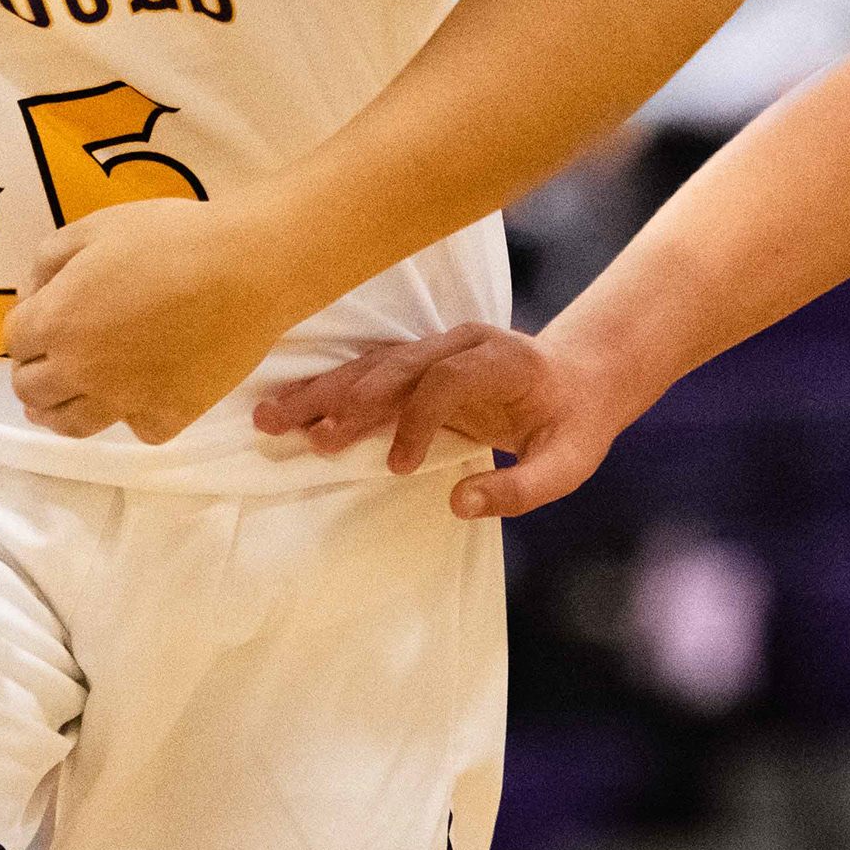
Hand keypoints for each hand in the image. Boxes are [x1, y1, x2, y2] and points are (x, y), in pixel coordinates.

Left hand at [1, 197, 309, 445]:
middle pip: (31, 391)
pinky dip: (132, 414)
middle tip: (51, 359)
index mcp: (57, 322)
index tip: (42, 318)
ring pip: (72, 424)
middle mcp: (80, 371)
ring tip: (69, 398)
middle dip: (34, 372)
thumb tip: (32, 295)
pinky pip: (134, 428)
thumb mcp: (96, 226)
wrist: (249, 269)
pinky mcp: (167, 419)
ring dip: (60, 409)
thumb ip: (47, 260)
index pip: (14, 341)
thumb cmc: (172, 236)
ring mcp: (123, 402)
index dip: (25, 326)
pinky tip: (141, 394)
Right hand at [251, 322, 643, 518]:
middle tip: (299, 433)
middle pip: (395, 366)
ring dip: (321, 392)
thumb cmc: (574, 426)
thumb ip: (520, 489)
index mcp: (503, 360)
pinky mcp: (418, 363)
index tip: (398, 468)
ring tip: (270, 417)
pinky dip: (329, 390)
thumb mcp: (567, 466)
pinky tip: (291, 406)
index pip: (445, 380)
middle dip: (345, 399)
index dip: (417, 420)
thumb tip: (459, 505)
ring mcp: (436, 349)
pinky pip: (368, 373)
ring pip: (371, 366)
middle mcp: (462, 344)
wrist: (579, 380)